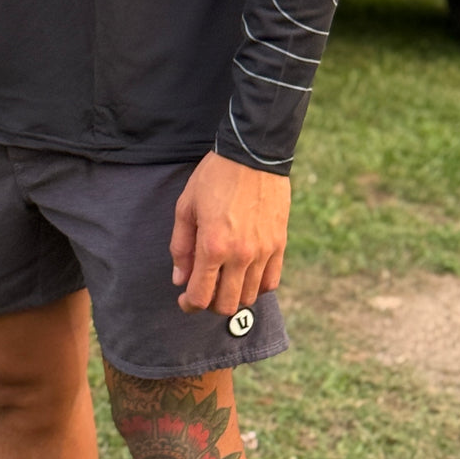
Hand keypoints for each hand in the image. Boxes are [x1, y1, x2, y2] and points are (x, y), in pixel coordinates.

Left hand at [169, 151, 290, 315]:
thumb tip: (180, 279)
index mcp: (213, 246)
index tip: (185, 300)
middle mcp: (240, 255)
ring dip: (234, 295)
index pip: (201, 296)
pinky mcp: (280, 244)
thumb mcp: (186, 206)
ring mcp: (263, 252)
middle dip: (210, 303)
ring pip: (249, 297)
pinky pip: (271, 282)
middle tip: (204, 289)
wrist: (252, 154)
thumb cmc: (214, 177)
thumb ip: (181, 246)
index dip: (189, 304)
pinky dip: (257, 286)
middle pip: (227, 305)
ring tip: (224, 280)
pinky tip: (246, 274)